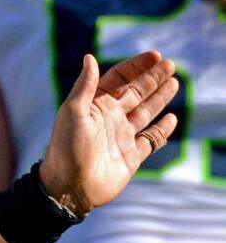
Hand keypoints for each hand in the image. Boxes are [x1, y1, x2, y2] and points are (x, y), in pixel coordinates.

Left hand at [39, 51, 178, 215]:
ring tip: (175, 82)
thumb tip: (89, 58)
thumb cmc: (66, 147)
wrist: (70, 186)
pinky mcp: (132, 156)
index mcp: (95, 105)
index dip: (136, 66)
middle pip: (136, 92)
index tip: (155, 56)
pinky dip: (162, 129)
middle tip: (170, 64)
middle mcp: (110, 118)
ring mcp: (122, 136)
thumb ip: (85, 86)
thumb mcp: (73, 112)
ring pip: (146, 112)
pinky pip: (151, 139)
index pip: (119, 79)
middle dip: (152, 78)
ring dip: (160, 98)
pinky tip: (171, 119)